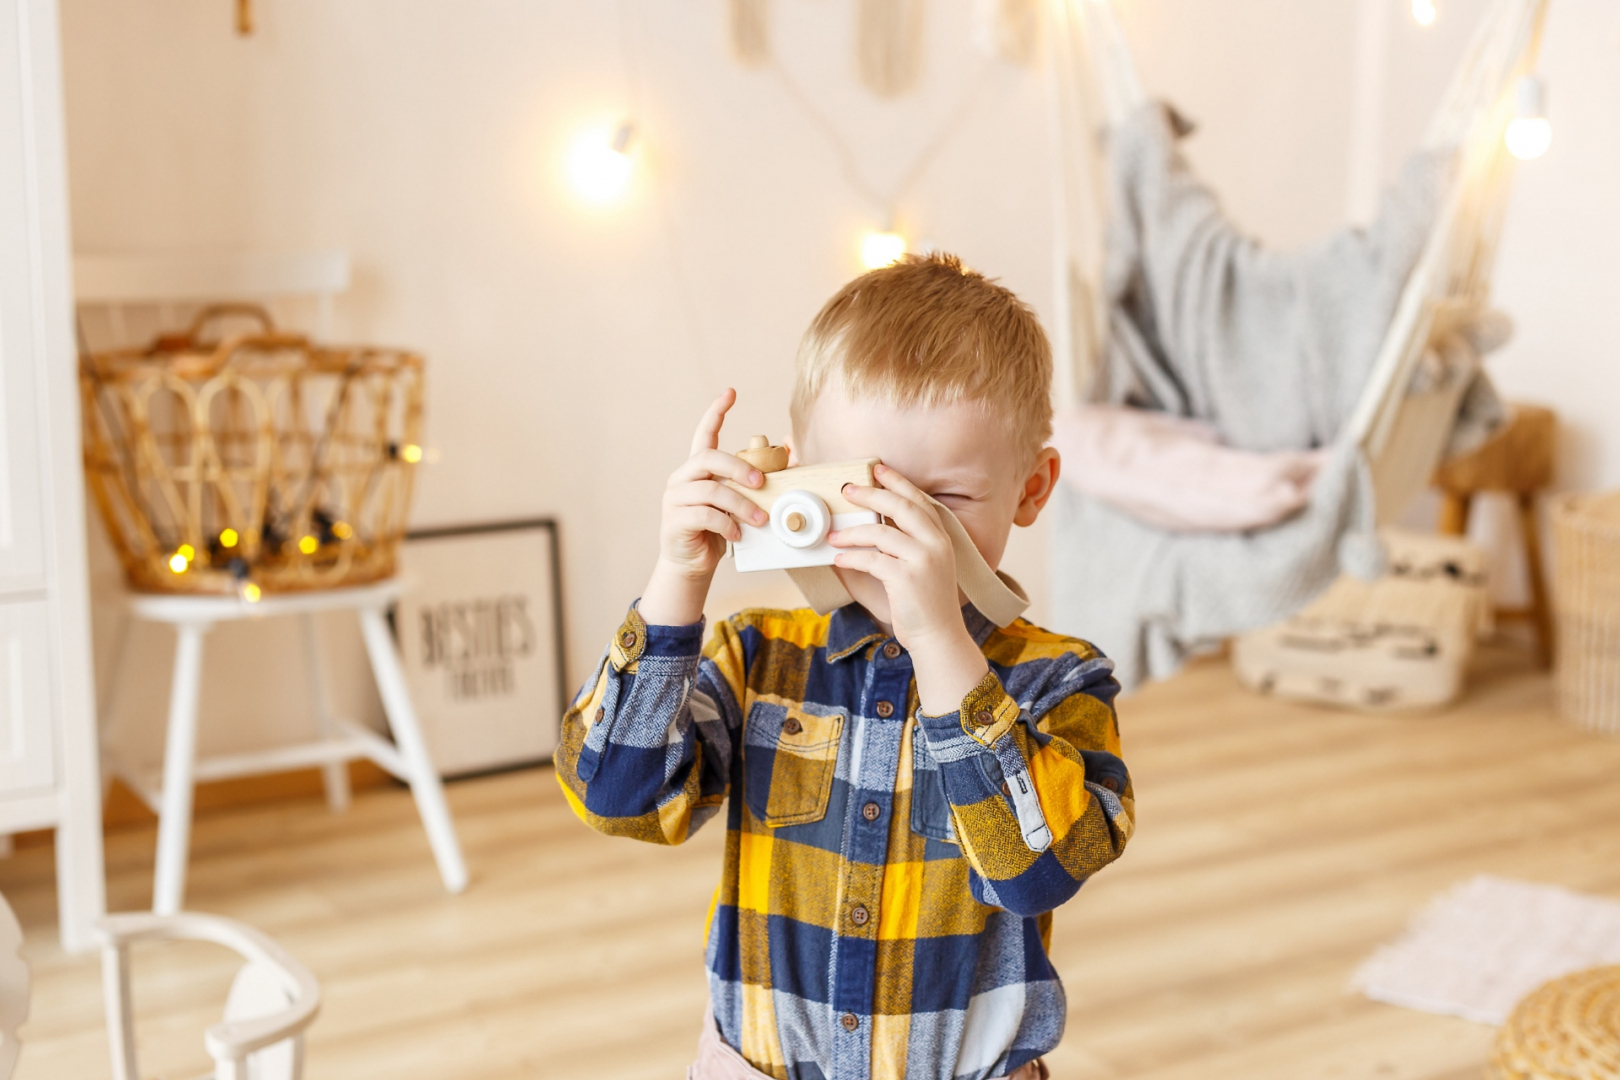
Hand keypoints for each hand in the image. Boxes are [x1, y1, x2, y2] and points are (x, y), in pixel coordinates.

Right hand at [638, 389, 767, 626]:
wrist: (691, 565)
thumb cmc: (717, 531)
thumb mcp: (737, 504)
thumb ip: (751, 484)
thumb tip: (787, 457)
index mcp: (698, 469)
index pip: (704, 433)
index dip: (716, 412)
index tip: (730, 393)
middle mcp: (682, 477)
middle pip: (709, 457)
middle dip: (739, 467)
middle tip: (762, 483)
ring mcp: (675, 498)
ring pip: (711, 489)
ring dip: (741, 504)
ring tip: (760, 519)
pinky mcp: (675, 520)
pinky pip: (705, 515)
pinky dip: (727, 525)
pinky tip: (738, 534)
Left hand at [828, 464, 988, 713]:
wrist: (939, 636)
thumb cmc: (925, 603)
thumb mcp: (923, 566)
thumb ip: (905, 544)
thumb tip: (869, 525)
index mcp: (941, 537)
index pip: (919, 500)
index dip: (897, 482)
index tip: (877, 469)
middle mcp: (935, 544)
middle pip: (901, 506)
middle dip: (871, 494)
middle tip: (848, 490)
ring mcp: (923, 560)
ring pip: (880, 532)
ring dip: (852, 531)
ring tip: (833, 535)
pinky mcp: (906, 579)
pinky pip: (871, 559)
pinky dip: (851, 558)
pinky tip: (838, 560)